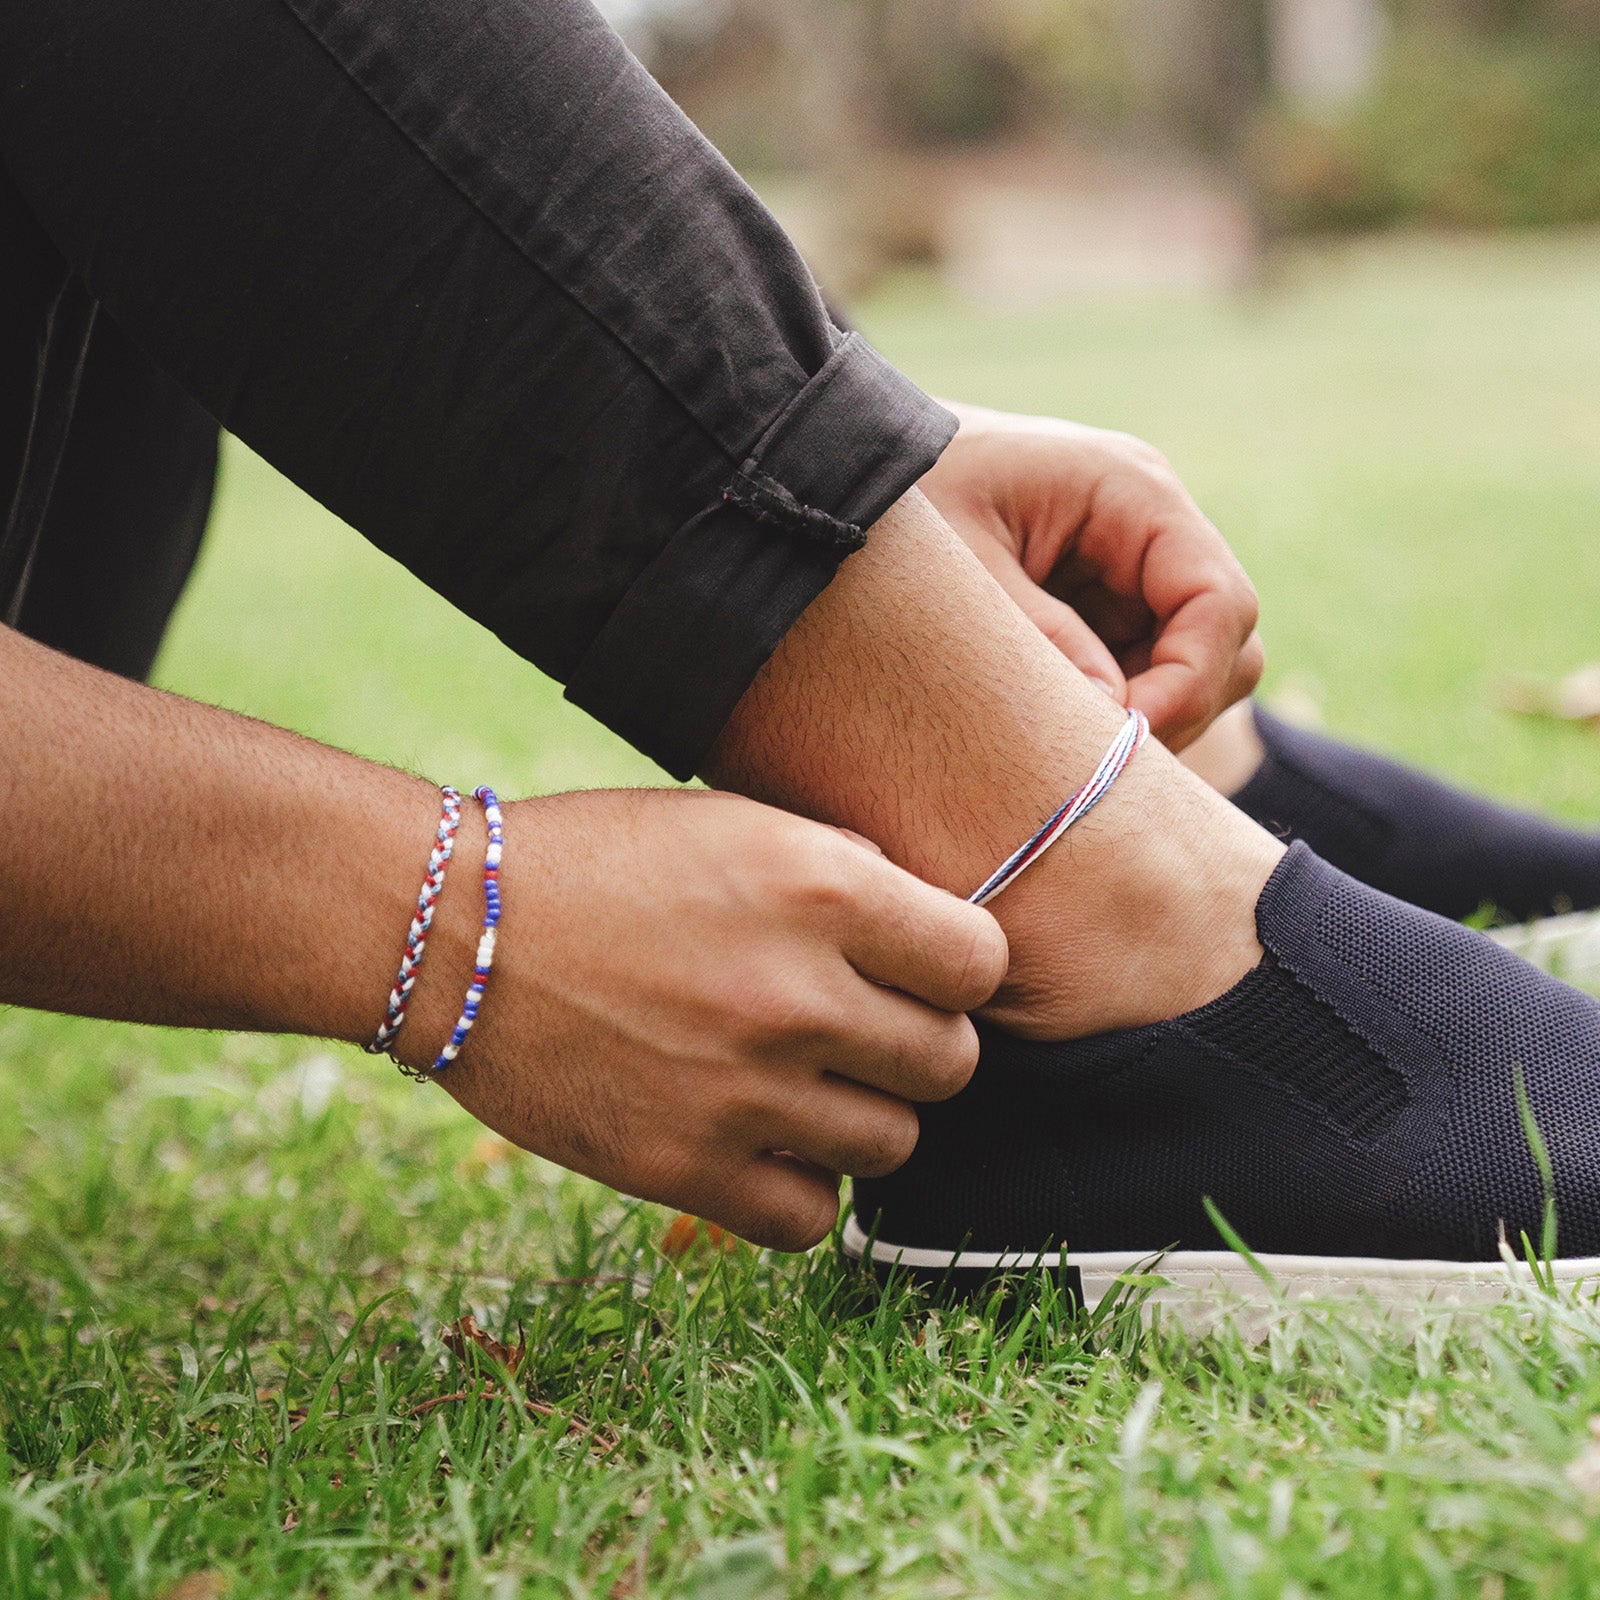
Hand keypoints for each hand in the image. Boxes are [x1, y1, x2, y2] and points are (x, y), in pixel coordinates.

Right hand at [400, 787, 1006, 1250]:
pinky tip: (763, 1140)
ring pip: (894, 1143)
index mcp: (820, 887)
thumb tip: (930, 937)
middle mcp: (796, 992)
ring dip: (861, 1114)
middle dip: (915, 1044)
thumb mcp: (735, 822)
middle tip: (858, 1027)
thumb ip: (846, 875)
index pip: (982, 964)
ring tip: (802, 1080)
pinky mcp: (683, 1168)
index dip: (958, 970)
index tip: (921, 972)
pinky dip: (801, 1186)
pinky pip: (812, 1216)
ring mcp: (743, 1091)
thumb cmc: (599, 860)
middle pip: (949, 1063)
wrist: (450, 930)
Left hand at [920, 403, 1263, 749]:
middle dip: (1174, 710)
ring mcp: (1133, 567)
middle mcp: (1151, 526)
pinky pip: (1143, 672)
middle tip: (1093, 762)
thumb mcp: (960, 567)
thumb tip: (1115, 720)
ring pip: (1194, 668)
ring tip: (1065, 747)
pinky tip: (1051, 728)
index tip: (1123, 739)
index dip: (1188, 683)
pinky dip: (1115, 711)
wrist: (856, 463)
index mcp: (1130, 490)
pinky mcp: (1104, 604)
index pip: (1219, 602)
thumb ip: (1039, 638)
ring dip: (1147, 717)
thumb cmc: (906, 495)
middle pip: (1225, 644)